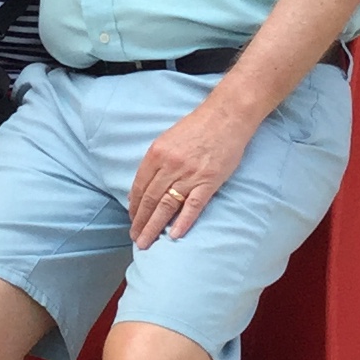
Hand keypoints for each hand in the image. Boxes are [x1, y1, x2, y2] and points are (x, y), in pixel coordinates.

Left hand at [128, 94, 252, 246]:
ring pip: (166, 206)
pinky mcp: (209, 181)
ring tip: (146, 242)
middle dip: (140, 222)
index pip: (140, 187)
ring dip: (154, 226)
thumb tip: (142, 187)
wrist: (226, 116)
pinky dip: (182, 222)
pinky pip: (193, 205)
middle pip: (150, 200)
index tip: (132, 220)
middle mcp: (170, 165)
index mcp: (157, 154)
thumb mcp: (168, 139)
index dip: (134, 207)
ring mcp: (189, 174)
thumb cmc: (197, 126)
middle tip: (135, 238)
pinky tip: (173, 235)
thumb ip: (155, 162)